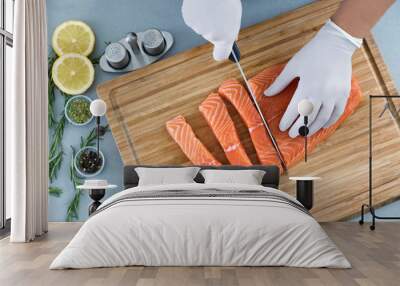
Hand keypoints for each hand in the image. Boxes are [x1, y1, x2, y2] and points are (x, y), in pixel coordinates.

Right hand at [182, 0, 241, 60]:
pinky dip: (196, 12)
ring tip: (210, 4)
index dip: (221, 52)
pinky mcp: (189, 19)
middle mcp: (212, 36)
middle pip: (212, 36)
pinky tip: (201, 3)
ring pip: (202, 27)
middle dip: (215, 27)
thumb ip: (230, 27)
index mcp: (227, 36)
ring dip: (205, 17)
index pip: (221, 55)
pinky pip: (193, 19)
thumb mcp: (234, 14)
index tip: (222, 50)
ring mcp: (199, 28)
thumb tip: (226, 36)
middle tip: (219, 12)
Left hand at [264, 20, 361, 137]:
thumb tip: (267, 94)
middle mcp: (321, 94)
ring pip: (323, 118)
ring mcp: (334, 95)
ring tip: (305, 133)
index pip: (294, 110)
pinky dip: (330, 121)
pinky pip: (337, 112)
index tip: (282, 127)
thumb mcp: (292, 67)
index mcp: (306, 87)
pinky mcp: (344, 93)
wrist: (336, 44)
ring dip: (313, 128)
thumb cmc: (312, 54)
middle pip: (308, 118)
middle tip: (292, 134)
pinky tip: (323, 126)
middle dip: (299, 128)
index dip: (287, 121)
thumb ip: (280, 83)